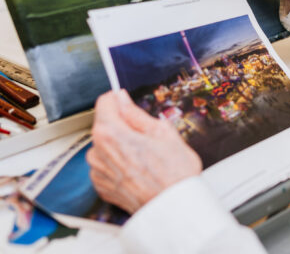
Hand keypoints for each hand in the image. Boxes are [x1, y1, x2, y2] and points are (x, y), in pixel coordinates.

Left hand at [87, 90, 201, 213]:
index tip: (129, 104)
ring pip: (105, 145)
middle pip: (104, 124)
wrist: (173, 208)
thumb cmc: (173, 173)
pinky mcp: (102, 187)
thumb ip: (136, 113)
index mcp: (110, 133)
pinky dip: (119, 163)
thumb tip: (123, 99)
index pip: (104, 102)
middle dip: (122, 124)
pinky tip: (138, 168)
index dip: (119, 99)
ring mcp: (98, 172)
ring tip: (145, 154)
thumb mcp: (162, 131)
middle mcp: (97, 152)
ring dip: (119, 144)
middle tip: (147, 134)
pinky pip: (106, 165)